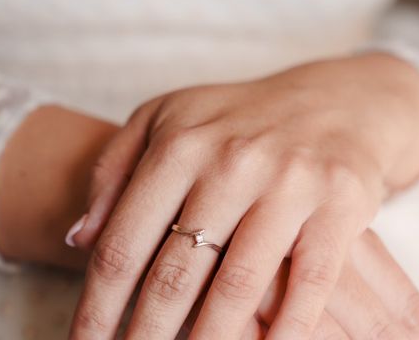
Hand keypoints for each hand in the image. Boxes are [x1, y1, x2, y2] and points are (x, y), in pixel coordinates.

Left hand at [68, 53, 418, 338]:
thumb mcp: (165, 119)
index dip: (96, 306)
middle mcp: (231, 162)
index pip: (124, 242)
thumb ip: (113, 169)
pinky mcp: (339, 203)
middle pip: (174, 273)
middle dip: (144, 337)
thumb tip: (79, 238)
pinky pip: (308, 284)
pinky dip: (285, 332)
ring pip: (237, 286)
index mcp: (180, 144)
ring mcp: (288, 183)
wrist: (333, 102)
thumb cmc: (238, 119)